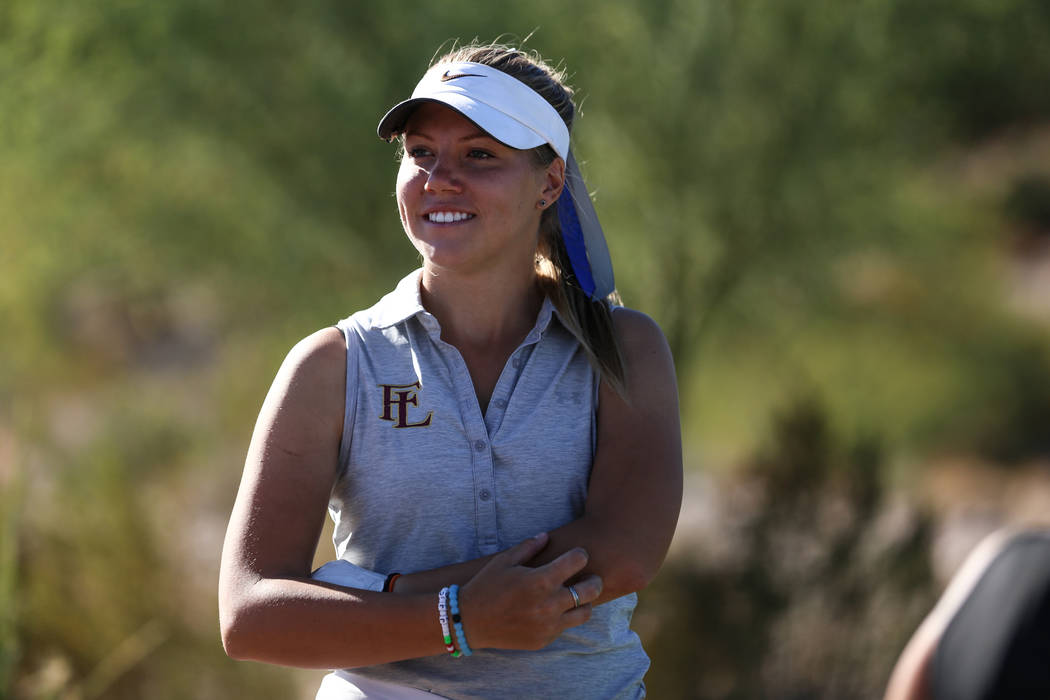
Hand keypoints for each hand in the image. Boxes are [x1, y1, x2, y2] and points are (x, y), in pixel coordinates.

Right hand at [458, 533, 602, 650]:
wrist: (469, 622)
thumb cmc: (486, 586)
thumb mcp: (505, 561)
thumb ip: (529, 546)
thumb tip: (546, 536)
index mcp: (541, 580)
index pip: (578, 561)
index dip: (580, 554)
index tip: (578, 554)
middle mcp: (549, 604)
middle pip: (591, 589)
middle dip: (594, 580)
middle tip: (590, 577)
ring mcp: (548, 625)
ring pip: (585, 613)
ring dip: (584, 603)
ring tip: (576, 597)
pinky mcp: (544, 640)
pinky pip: (564, 627)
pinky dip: (563, 618)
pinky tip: (552, 611)